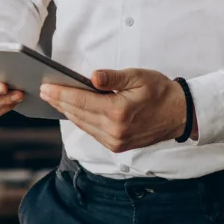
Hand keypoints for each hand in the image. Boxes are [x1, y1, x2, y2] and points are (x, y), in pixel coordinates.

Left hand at [41, 68, 188, 152]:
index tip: (46, 88)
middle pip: (78, 114)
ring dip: (67, 112)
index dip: (60, 93)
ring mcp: (115, 141)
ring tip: (54, 99)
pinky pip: (92, 132)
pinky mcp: (117, 146)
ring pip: (83, 125)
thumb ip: (113, 78)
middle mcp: (114, 130)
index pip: (81, 101)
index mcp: (118, 112)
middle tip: (44, 91)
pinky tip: (73, 111)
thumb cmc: (160, 92)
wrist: (180, 115)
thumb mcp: (138, 77)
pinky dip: (81, 120)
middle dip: (59, 101)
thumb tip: (91, 77)